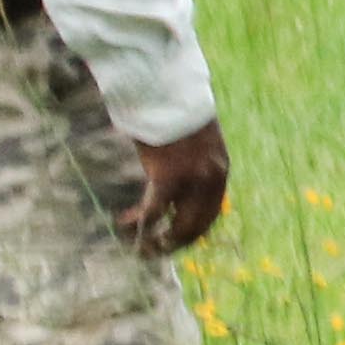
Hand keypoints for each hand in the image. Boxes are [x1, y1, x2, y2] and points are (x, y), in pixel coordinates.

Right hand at [122, 123, 230, 258]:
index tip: (174, 242)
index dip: (192, 233)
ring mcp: (192, 181)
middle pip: (197, 227)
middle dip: (175, 244)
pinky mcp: (168, 179)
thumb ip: (195, 166)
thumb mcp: (196, 143)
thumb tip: (181, 189)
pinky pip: (153, 213)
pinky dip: (138, 224)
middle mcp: (211, 180)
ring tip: (139, 248)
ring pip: (177, 227)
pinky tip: (124, 223)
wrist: (167, 93)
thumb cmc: (176, 113)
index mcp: (220, 170)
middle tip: (153, 250)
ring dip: (158, 242)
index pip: (211, 215)